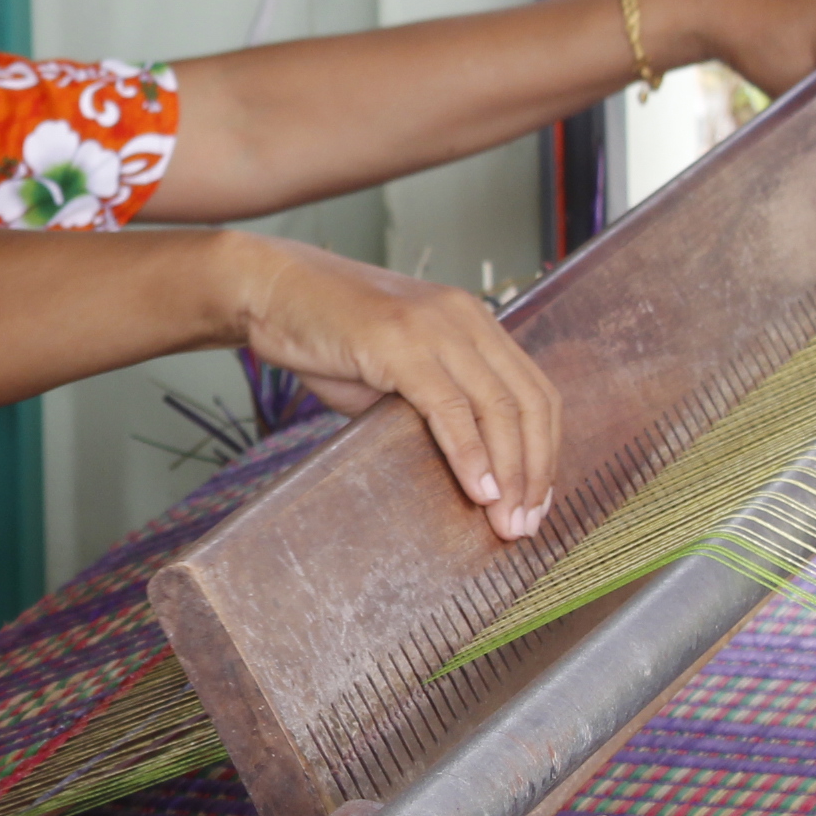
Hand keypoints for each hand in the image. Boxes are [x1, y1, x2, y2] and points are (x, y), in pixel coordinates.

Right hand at [235, 234, 560, 538]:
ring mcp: (434, 327)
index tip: (536, 502)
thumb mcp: (393, 373)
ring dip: (510, 472)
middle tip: (524, 523)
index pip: (534, 392)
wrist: (270, 291)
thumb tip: (463, 469)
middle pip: (528, 402)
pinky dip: (469, 453)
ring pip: (497, 407)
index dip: (545, 452)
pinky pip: (449, 406)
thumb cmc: (326, 335)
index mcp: (473, 323)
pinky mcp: (399, 342)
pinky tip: (477, 489)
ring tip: (504, 519)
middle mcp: (465, 318)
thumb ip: (430, 409)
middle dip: (535, 471)